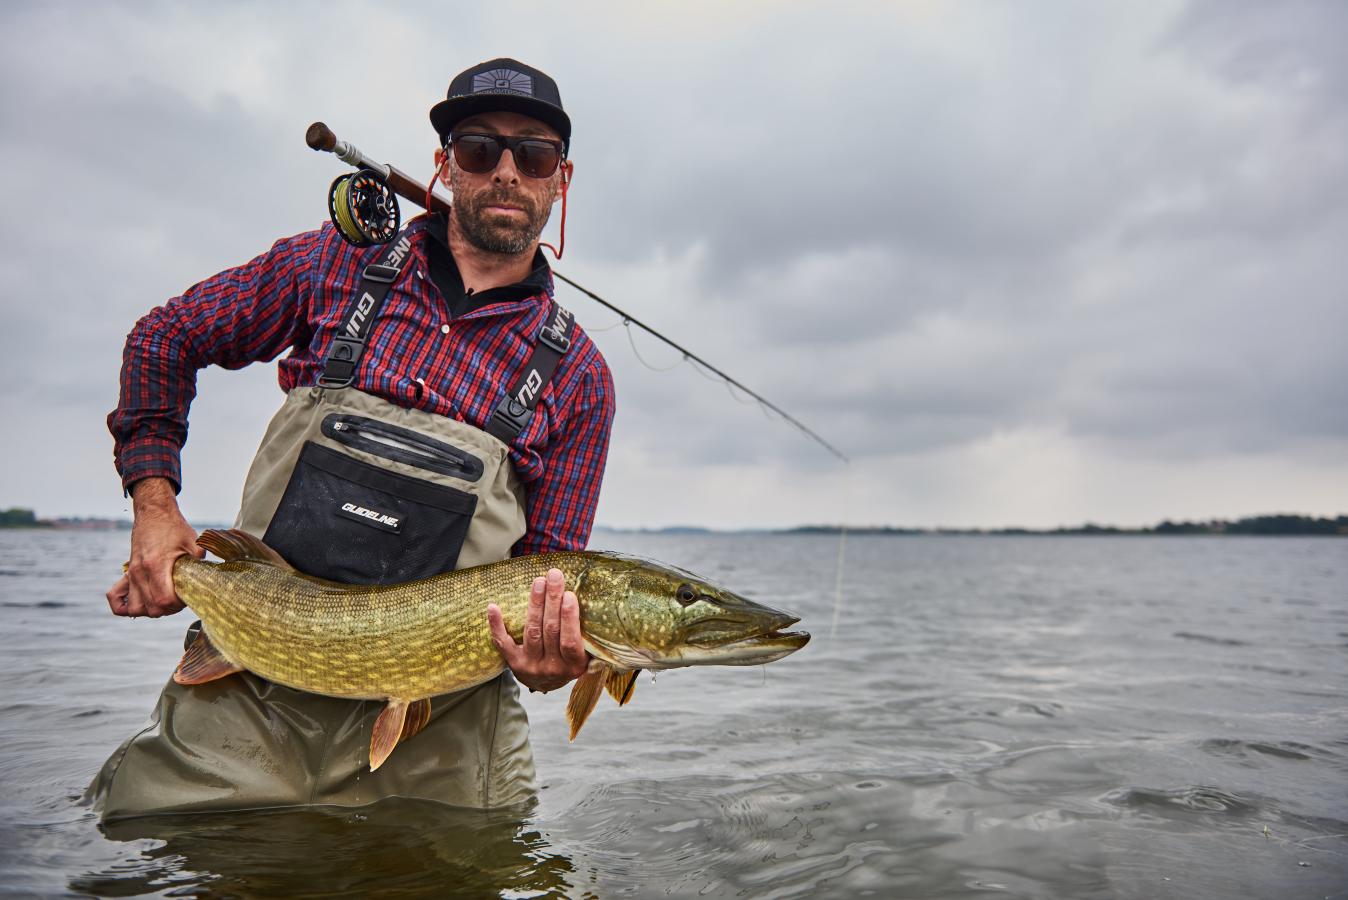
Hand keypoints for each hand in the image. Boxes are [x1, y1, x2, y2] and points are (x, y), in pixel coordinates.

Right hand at [106, 477, 203, 617]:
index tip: (187, 597)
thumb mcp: (193, 542)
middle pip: (151, 609)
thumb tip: (209, 578)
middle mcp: (140, 572)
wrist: (153, 513)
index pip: (163, 600)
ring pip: (135, 608)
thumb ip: (200, 561)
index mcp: (157, 565)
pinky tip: (142, 601)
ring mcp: (132, 574)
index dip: (177, 605)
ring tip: (165, 601)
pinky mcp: (128, 573)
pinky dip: (125, 605)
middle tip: (180, 599)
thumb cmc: (174, 527)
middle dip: (168, 609)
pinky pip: (115, 598)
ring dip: (151, 610)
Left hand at [488, 568, 588, 692]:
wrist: (547, 683)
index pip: (570, 641)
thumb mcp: (587, 655)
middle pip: (550, 630)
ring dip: (535, 604)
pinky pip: (503, 643)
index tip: (569, 595)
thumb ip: (590, 636)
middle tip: (554, 576)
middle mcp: (552, 668)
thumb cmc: (570, 659)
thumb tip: (597, 603)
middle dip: (552, 600)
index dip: (569, 619)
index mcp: (574, 665)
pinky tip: (493, 607)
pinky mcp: (514, 663)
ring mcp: (531, 666)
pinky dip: (497, 625)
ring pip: (532, 631)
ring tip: (538, 582)